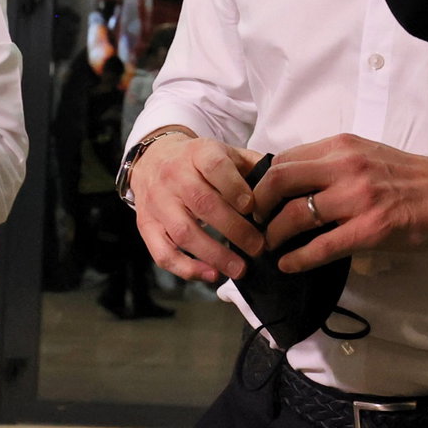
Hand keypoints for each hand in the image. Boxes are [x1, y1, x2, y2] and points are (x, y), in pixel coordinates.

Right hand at [128, 130, 264, 283]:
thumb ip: (252, 166)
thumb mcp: (225, 152)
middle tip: (258, 247)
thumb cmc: (199, 162)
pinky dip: (187, 268)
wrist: (155, 159)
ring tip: (240, 269)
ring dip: (215, 255)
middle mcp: (174, 176)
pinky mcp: (146, 225)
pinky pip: (162, 253)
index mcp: (197, 153)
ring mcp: (158, 202)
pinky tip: (211, 275)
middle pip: (203, 204)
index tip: (254, 209)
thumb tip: (281, 187)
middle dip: (235, 229)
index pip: (215, 166)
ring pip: (184, 232)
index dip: (235, 188)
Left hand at [251, 134, 427, 272]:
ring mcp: (358, 198)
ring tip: (269, 245)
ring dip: (274, 234)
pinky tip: (288, 264)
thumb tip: (295, 182)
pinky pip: (321, 247)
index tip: (256, 196)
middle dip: (258, 203)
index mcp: (343, 146)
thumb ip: (333, 163)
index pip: (286, 158)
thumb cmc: (413, 177)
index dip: (264, 179)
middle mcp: (346, 166)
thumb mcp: (369, 154)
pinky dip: (298, 258)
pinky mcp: (371, 230)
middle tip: (254, 221)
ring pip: (295, 214)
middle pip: (280, 180)